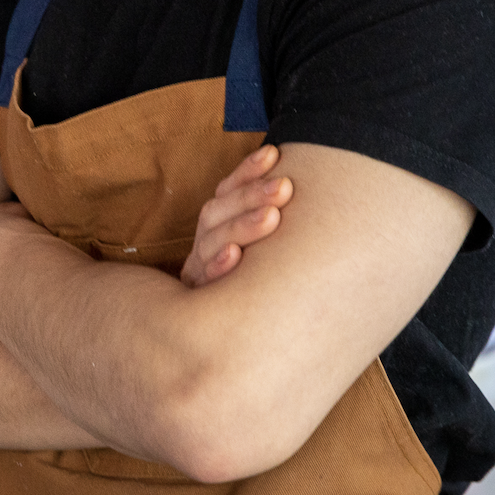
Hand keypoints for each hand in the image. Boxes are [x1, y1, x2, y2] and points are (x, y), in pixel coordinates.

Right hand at [179, 145, 290, 287]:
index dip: (246, 172)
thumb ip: (266, 215)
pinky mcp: (197, 301)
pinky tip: (235, 256)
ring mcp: (199, 273)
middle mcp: (205, 246)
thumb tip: (296, 177)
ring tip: (271, 216)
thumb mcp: (254, 244)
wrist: (223, 340)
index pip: (226, 192)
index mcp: (217, 227)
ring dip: (242, 226)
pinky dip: (219, 267)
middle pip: (218, 214)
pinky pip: (204, 281)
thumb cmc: (253, 283)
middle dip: (250, 196)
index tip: (273, 154)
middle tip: (284, 187)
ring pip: (211, 242)